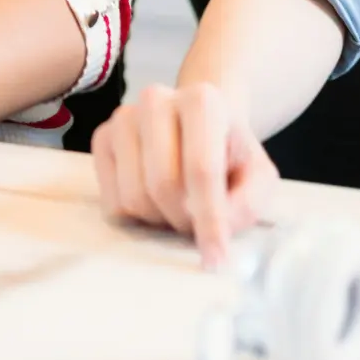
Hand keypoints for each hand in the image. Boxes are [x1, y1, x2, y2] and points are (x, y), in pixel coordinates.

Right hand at [93, 81, 280, 269]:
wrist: (200, 125)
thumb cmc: (229, 154)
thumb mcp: (258, 176)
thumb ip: (249, 201)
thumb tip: (220, 224)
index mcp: (203, 101)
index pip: (202, 169)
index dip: (210, 219)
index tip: (216, 259)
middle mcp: (157, 100)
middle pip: (163, 185)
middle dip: (184, 219)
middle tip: (198, 222)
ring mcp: (123, 117)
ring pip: (134, 197)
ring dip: (160, 219)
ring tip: (178, 206)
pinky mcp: (101, 137)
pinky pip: (112, 202)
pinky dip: (137, 217)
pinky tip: (155, 200)